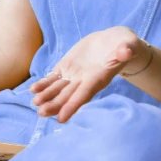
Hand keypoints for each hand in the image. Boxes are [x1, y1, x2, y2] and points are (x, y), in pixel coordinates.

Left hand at [29, 26, 145, 122]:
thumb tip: (126, 51)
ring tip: (35, 102)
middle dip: (55, 105)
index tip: (61, 118)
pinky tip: (32, 90)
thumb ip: (126, 50)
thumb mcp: (128, 45)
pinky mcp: (67, 66)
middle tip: (41, 113)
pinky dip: (44, 83)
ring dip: (46, 96)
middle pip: (68, 95)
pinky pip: (54, 77)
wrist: (113, 42)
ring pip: (59, 88)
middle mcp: (85, 80)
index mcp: (99, 78)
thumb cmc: (125, 45)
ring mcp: (75, 74)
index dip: (73, 105)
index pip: (84, 94)